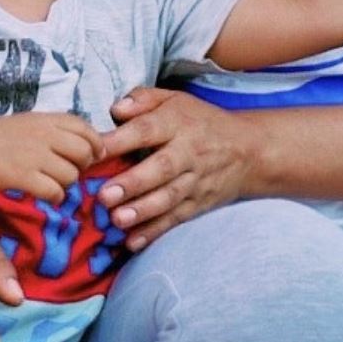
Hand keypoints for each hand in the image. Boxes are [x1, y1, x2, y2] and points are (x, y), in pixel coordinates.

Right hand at [0, 112, 101, 202]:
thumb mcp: (27, 123)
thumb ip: (55, 130)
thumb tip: (88, 145)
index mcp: (46, 119)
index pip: (87, 129)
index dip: (95, 145)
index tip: (92, 156)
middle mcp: (44, 134)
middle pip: (85, 153)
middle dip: (82, 167)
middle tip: (68, 172)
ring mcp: (34, 155)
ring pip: (72, 175)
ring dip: (66, 184)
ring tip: (52, 184)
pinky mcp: (22, 176)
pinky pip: (55, 192)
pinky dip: (55, 197)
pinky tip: (47, 196)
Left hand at [97, 88, 257, 248]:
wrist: (247, 151)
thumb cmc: (199, 122)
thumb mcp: (175, 99)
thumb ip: (143, 99)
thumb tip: (115, 109)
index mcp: (177, 123)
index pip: (147, 130)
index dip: (121, 140)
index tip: (94, 151)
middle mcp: (188, 153)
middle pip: (161, 168)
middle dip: (133, 183)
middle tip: (105, 195)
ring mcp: (195, 181)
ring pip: (169, 198)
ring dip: (143, 211)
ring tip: (117, 220)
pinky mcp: (198, 204)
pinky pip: (176, 219)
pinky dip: (155, 232)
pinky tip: (133, 242)